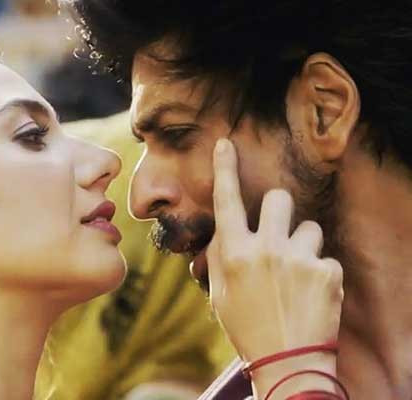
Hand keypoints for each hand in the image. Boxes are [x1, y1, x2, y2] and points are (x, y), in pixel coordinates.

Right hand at [206, 138, 344, 397]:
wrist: (287, 361)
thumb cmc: (246, 326)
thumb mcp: (220, 292)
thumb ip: (221, 255)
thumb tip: (226, 228)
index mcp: (235, 253)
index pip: (228, 201)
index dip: (225, 169)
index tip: (226, 144)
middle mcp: (266, 249)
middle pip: (278, 198)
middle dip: (279, 209)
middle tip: (278, 231)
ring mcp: (299, 259)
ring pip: (308, 227)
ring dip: (303, 245)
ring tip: (297, 275)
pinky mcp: (327, 272)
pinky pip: (325, 257)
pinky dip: (320, 272)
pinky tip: (312, 294)